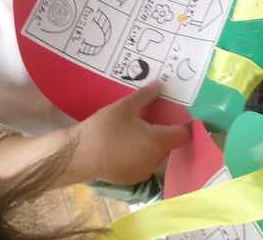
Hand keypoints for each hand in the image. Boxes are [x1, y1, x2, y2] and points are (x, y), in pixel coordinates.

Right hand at [72, 84, 190, 184]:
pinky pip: (142, 163)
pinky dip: (139, 154)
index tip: (176, 113)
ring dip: (151, 142)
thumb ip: (145, 96)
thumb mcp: (124, 107)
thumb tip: (159, 85)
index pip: (184, 134)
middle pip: (169, 143)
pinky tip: (125, 143)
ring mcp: (143, 172)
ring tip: (136, 129)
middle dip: (164, 130)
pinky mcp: (130, 178)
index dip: (183, 123)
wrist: (78, 155)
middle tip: (151, 116)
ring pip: (155, 154)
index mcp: (159, 141)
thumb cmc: (105, 129)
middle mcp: (156, 160)